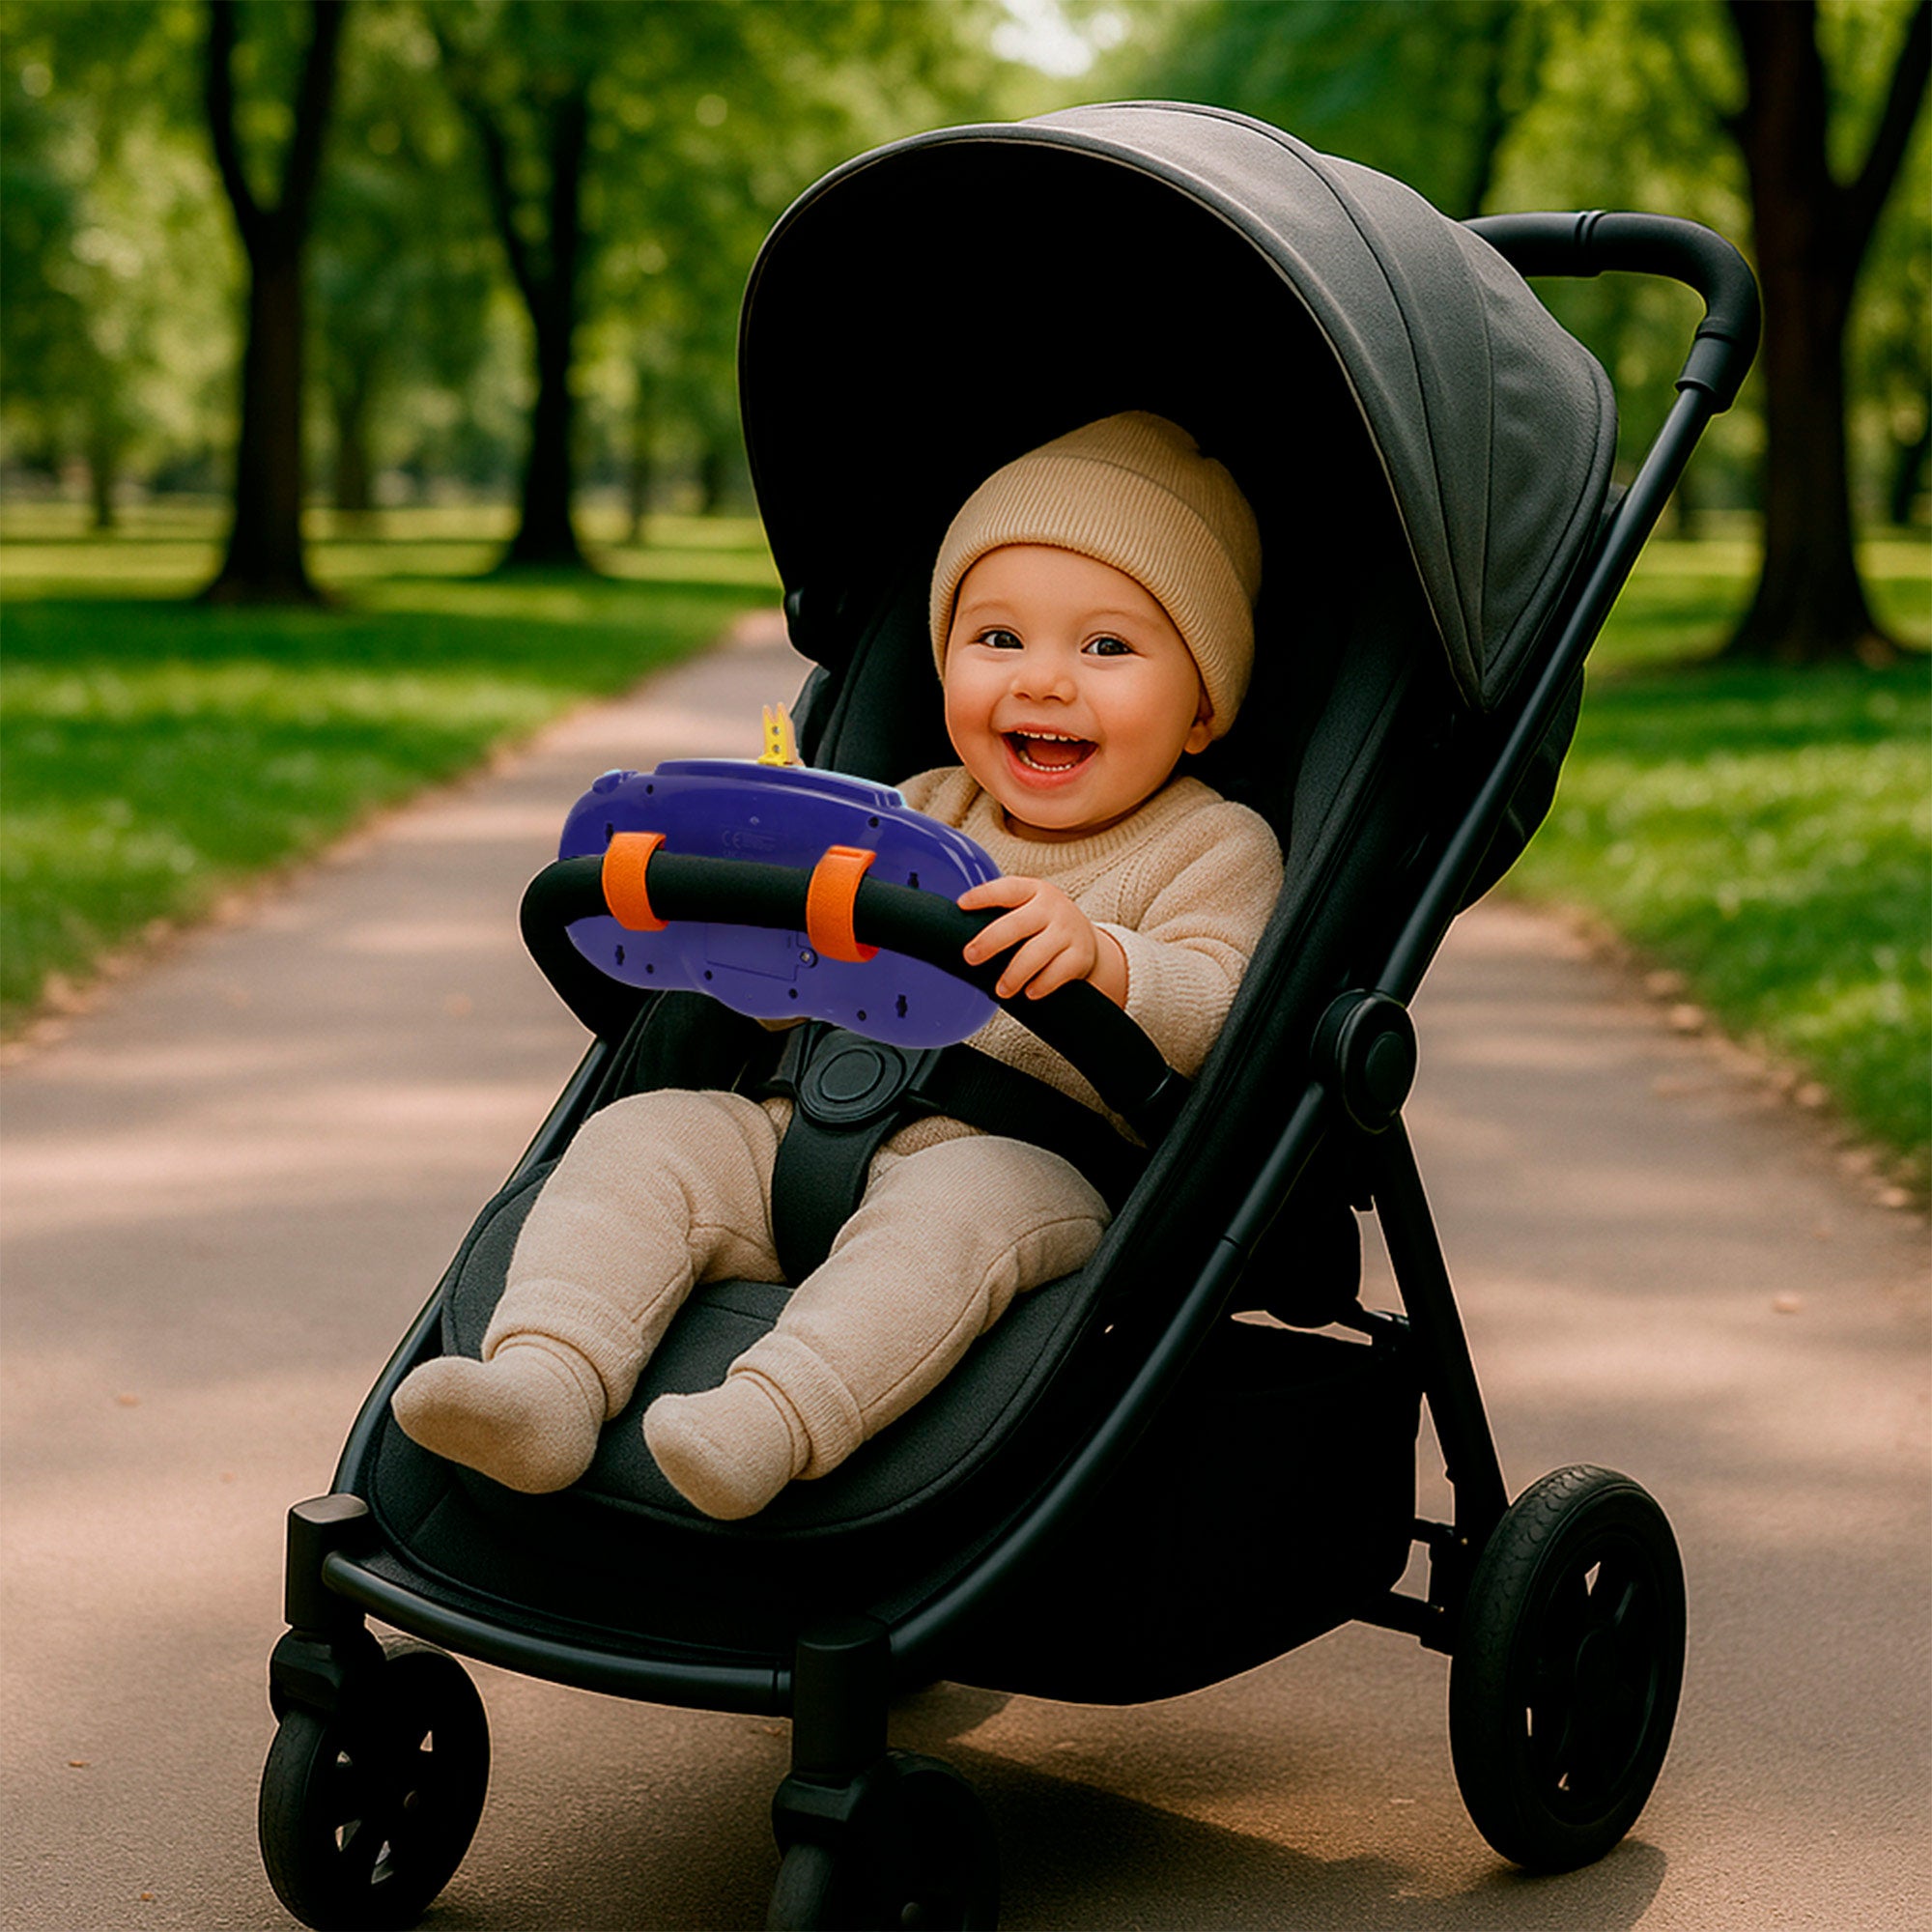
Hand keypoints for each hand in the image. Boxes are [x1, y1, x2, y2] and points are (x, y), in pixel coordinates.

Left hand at [957, 876, 1128, 1005]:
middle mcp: (1052, 908)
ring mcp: (1068, 931)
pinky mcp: (1080, 955)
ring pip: (1037, 952)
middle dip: (990, 941)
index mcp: (1033, 891)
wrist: (1087, 940)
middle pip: (1017, 924)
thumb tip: (953, 932)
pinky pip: (1059, 972)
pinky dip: (1042, 984)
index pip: (1006, 889)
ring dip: (1014, 973)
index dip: (983, 896)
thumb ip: (1001, 915)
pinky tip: (1029, 993)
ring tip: (1000, 990)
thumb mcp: (1027, 909)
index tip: (961, 905)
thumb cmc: (1043, 925)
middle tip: (970, 957)